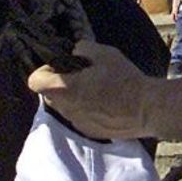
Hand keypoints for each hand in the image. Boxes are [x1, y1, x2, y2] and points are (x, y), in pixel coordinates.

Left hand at [28, 40, 151, 139]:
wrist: (147, 109)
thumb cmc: (125, 79)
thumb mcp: (104, 53)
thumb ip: (82, 48)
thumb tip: (75, 52)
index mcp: (65, 89)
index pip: (35, 81)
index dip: (44, 71)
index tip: (61, 66)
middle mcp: (66, 109)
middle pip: (48, 95)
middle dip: (58, 84)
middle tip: (79, 75)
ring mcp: (77, 123)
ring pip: (64, 107)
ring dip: (71, 97)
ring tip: (94, 89)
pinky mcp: (89, 132)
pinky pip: (78, 118)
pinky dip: (84, 110)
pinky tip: (104, 103)